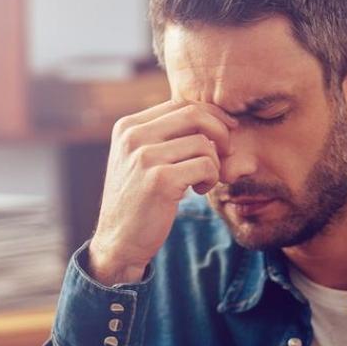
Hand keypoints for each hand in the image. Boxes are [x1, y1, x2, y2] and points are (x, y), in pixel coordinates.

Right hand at [87, 100, 236, 284]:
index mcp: (128, 127)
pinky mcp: (160, 180)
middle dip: (221, 131)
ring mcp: (144, 157)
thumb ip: (163, 136)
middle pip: (194, 115)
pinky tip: (198, 190)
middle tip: (227, 152)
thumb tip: (209, 116)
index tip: (226, 130)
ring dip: (214, 163)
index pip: (180, 104)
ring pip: (203, 143)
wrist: (119, 241)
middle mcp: (133, 136)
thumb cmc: (138, 201)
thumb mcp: (140, 160)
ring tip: (202, 181)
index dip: (210, 114)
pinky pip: (206, 166)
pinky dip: (211, 178)